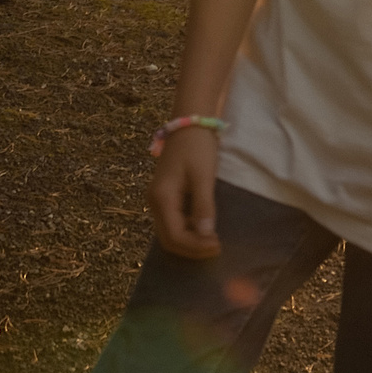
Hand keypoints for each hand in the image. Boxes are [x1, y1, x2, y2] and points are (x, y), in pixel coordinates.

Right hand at [147, 125, 222, 258]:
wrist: (189, 123)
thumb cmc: (197, 147)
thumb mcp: (203, 177)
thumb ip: (203, 206)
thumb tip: (206, 235)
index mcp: (162, 198)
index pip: (175, 236)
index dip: (196, 247)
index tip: (218, 246)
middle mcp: (154, 203)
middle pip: (168, 239)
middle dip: (191, 249)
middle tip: (216, 248)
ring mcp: (158, 200)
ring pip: (169, 233)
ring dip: (189, 242)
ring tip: (212, 241)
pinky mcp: (165, 196)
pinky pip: (173, 222)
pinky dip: (187, 232)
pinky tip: (203, 230)